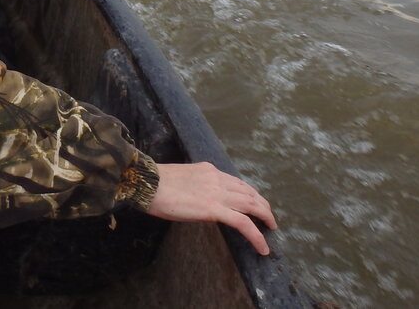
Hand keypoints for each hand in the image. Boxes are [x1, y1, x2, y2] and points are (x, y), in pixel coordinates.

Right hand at [146, 162, 276, 254]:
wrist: (147, 183)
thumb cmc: (155, 183)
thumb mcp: (181, 177)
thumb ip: (195, 185)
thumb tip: (197, 197)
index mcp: (208, 170)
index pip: (236, 182)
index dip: (249, 193)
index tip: (254, 202)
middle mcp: (217, 178)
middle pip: (249, 192)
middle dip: (262, 205)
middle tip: (268, 217)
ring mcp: (218, 193)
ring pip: (252, 205)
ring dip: (265, 217)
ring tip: (271, 229)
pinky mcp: (214, 209)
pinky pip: (243, 223)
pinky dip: (257, 236)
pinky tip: (262, 247)